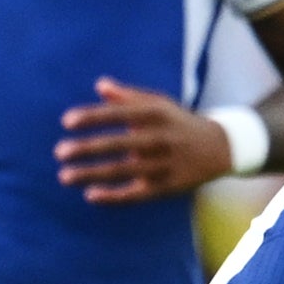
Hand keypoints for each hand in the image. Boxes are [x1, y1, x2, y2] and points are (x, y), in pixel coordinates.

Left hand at [56, 80, 234, 201]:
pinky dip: (115, 197)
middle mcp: (164, 138)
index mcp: (159, 114)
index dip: (93, 117)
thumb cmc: (180, 123)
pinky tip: (91, 195)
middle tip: (60, 152)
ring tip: (65, 176)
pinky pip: (139, 194)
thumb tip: (100, 86)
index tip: (67, 122)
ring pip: (126, 171)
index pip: (121, 113)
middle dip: (89, 148)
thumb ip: (129, 97)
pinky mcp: (171, 186)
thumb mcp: (160, 104)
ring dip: (94, 174)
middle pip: (122, 144)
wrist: (224, 148)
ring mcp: (168, 164)